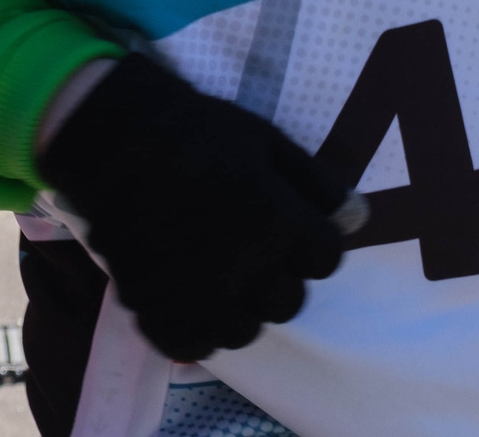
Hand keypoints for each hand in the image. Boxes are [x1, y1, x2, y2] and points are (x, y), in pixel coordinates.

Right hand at [38, 54, 345, 360]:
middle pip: (289, 302)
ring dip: (241, 307)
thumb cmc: (201, 132)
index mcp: (275, 220)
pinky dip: (197, 329)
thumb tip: (360, 218)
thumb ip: (318, 185)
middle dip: (280, 277)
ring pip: (245, 330)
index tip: (293, 229)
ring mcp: (195, 293)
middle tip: (254, 251)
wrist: (119, 141)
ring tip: (222, 276)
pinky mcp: (154, 309)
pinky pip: (194, 345)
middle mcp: (241, 266)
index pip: (325, 259)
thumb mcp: (268, 142)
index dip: (313, 243)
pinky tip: (191, 297)